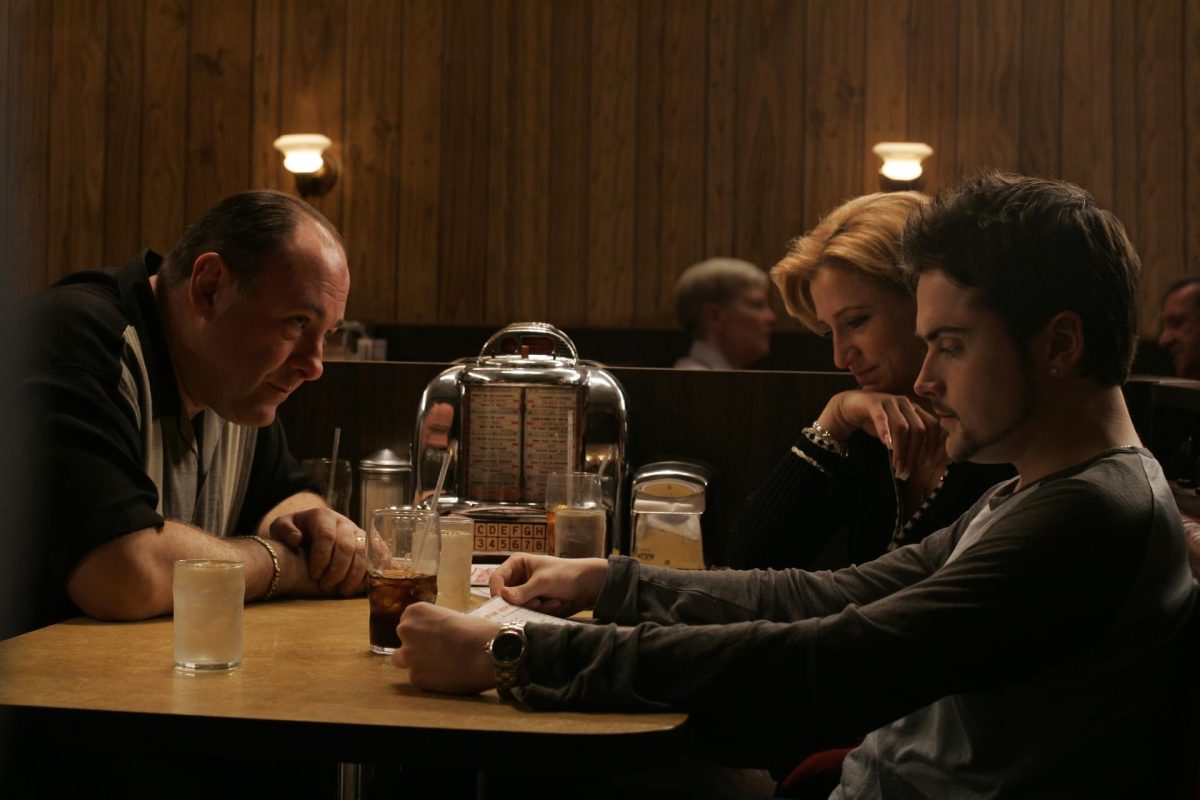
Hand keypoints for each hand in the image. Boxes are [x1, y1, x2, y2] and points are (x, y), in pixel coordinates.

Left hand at [267, 507, 366, 595]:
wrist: (309, 531)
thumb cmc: (293, 533)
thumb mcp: (281, 528)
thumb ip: (284, 531)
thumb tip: (296, 540)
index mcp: (323, 517)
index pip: (326, 536)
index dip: (322, 558)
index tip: (314, 575)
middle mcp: (344, 522)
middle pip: (347, 546)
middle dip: (337, 570)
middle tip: (326, 587)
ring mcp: (358, 532)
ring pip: (363, 553)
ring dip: (354, 575)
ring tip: (342, 591)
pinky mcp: (368, 544)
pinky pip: (378, 554)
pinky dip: (376, 568)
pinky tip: (367, 583)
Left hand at [393, 602, 498, 693]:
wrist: (489, 652)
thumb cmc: (477, 630)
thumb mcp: (452, 616)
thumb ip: (435, 625)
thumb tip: (434, 635)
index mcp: (415, 612)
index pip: (409, 621)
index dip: (423, 630)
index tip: (435, 635)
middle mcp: (406, 631)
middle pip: (404, 640)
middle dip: (416, 646)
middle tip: (437, 651)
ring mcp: (408, 656)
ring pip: (403, 661)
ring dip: (416, 662)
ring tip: (438, 665)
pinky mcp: (416, 678)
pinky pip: (417, 678)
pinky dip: (428, 679)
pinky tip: (445, 676)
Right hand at [489, 554, 608, 616]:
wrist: (588, 586)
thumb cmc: (566, 574)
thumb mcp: (544, 581)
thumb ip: (524, 591)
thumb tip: (502, 596)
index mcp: (516, 564)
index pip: (496, 579)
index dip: (497, 592)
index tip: (504, 604)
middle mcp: (517, 578)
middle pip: (504, 597)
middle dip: (522, 602)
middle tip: (538, 602)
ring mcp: (525, 592)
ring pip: (517, 608)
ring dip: (535, 607)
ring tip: (552, 600)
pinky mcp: (533, 604)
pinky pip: (528, 613)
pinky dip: (542, 611)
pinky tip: (556, 603)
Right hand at [817, 390, 942, 479]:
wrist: (850, 405)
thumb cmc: (875, 420)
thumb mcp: (894, 430)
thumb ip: (907, 440)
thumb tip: (916, 463)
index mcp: (914, 409)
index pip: (931, 425)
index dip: (932, 444)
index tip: (927, 463)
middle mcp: (905, 403)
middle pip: (918, 429)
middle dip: (914, 453)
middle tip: (906, 471)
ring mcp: (890, 401)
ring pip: (902, 427)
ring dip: (901, 449)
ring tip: (896, 465)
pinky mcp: (873, 403)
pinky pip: (881, 418)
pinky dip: (885, 432)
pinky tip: (886, 444)